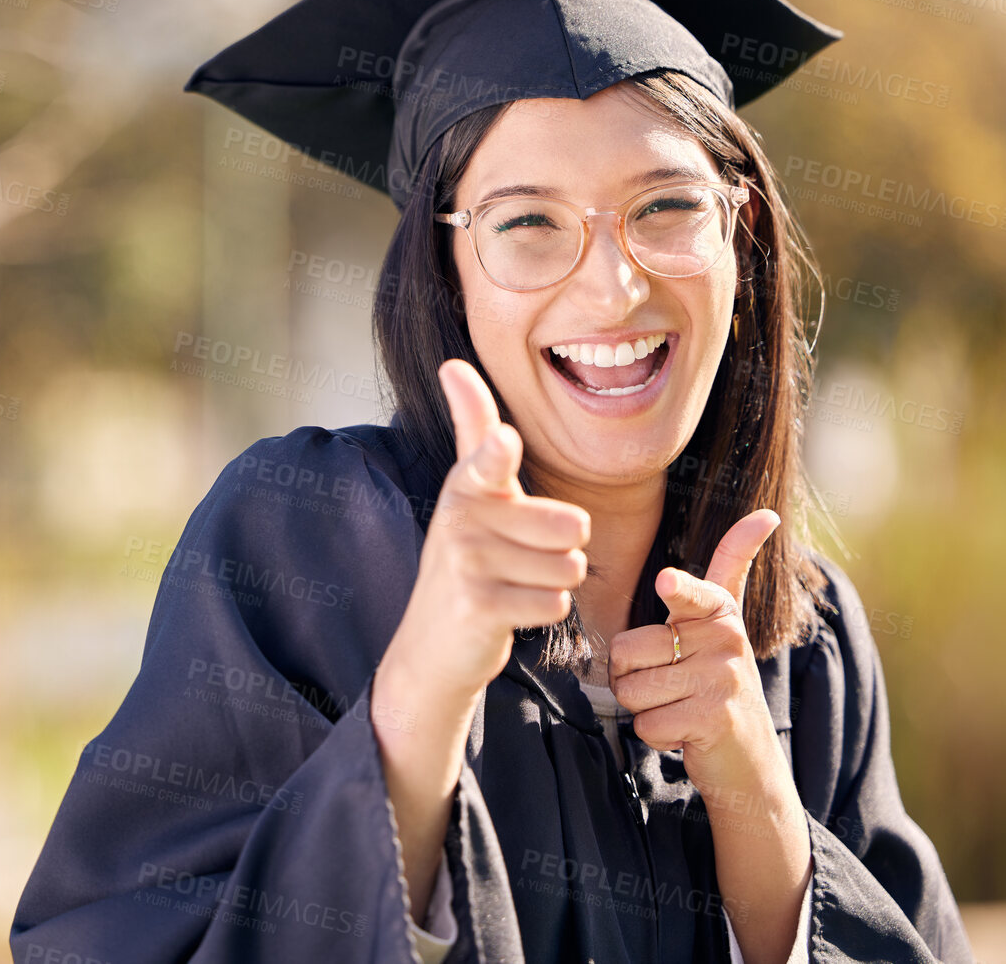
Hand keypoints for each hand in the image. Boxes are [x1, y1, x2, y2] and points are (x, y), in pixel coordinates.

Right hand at [378, 358, 590, 703]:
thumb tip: (452, 362)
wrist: (434, 642)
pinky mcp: (479, 606)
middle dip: (564, 549)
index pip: (488, 458)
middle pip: (571, 525)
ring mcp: (467, 564)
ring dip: (554, 582)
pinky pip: (556, 602)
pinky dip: (545, 611)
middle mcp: (461, 518)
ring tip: (515, 584)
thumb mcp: (470, 490)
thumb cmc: (468, 557)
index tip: (502, 444)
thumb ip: (473, 427)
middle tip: (520, 559)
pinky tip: (511, 610)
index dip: (499, 453)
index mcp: (466, 483)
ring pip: (570, 566)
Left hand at [607, 509, 784, 801]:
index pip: (693, 594)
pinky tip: (684, 732)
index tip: (666, 581)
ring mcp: (722, 681)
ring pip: (631, 689)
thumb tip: (767, 514)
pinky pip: (646, 723)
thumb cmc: (718, 684)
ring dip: (643, 708)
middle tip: (669, 686)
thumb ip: (732, 568)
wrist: (749, 759)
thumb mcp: (722, 624)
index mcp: (720, 612)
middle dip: (630, 676)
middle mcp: (725, 640)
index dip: (675, 590)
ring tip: (678, 707)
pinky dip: (655, 735)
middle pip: (625, 650)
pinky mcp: (714, 719)